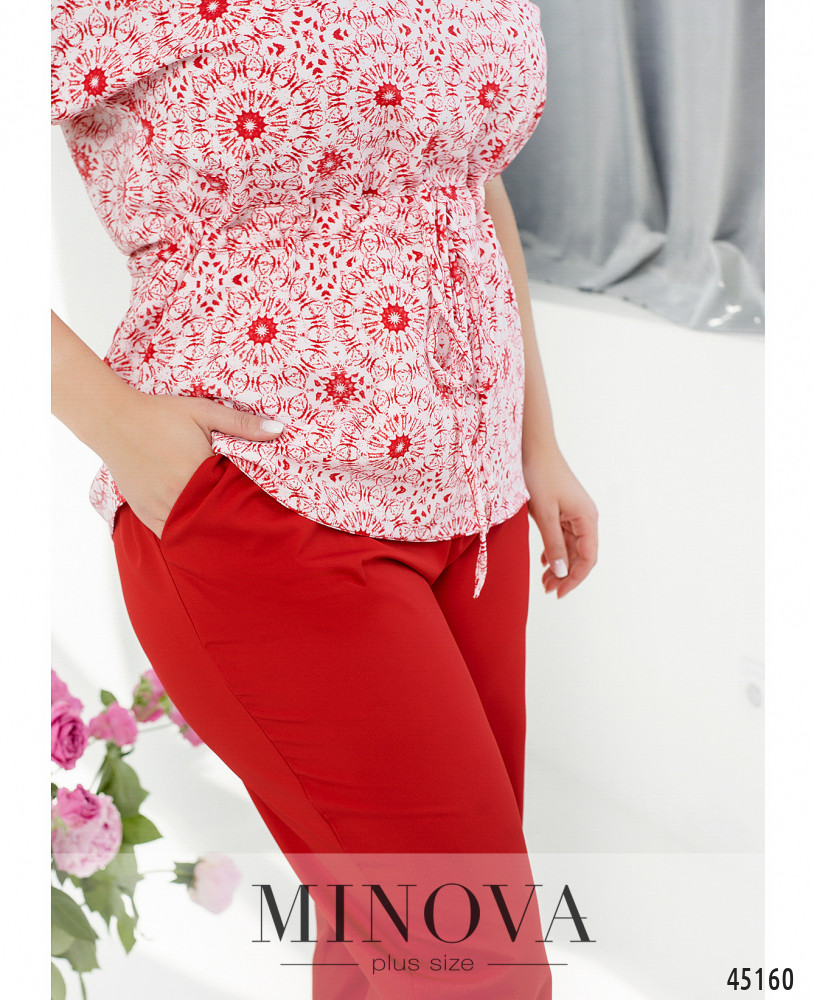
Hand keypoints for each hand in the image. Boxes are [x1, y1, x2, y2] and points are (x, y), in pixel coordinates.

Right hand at [102, 391, 285, 539]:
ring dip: (210, 531)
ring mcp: (161, 507)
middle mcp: (180, 494)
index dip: (250, 502)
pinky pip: (170, 535)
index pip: (235, 497)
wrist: (114, 420)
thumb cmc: (161, 413)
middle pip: (216, 518)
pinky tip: (200, 535)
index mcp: (199, 471)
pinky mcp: (145, 513)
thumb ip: (242, 424)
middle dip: (234, 521)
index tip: (263, 506)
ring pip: (194, 531)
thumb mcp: (204, 411)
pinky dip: (185, 536)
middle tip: (253, 528)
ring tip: (230, 535)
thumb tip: (279, 431)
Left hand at [523, 447, 597, 598]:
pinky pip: (563, 536)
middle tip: (546, 590)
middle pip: (580, 555)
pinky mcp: (563, 509)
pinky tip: (544, 562)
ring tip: (543, 581)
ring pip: (570, 547)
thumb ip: (554, 544)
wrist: (533, 447)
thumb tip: (562, 572)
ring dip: (559, 565)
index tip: (558, 593)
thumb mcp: (544, 514)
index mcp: (587, 518)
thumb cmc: (539, 475)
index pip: (588, 559)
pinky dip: (554, 551)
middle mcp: (585, 517)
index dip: (574, 579)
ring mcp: (574, 513)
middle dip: (565, 575)